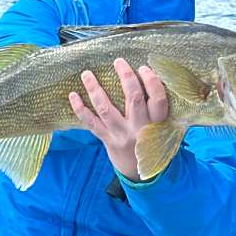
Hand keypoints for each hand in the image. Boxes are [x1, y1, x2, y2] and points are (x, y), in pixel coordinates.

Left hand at [68, 59, 168, 180]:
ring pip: (107, 109)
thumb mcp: (163, 129)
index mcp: (158, 123)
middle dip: (126, 77)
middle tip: (118, 61)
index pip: (158, 99)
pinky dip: (80, 109)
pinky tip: (73, 95)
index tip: (144, 68)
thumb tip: (152, 77)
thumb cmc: (151, 143)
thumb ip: (159, 110)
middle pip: (134, 98)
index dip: (151, 81)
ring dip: (95, 89)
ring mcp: (122, 135)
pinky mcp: (108, 140)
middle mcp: (140, 128)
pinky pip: (92, 124)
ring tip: (87, 74)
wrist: (140, 173)